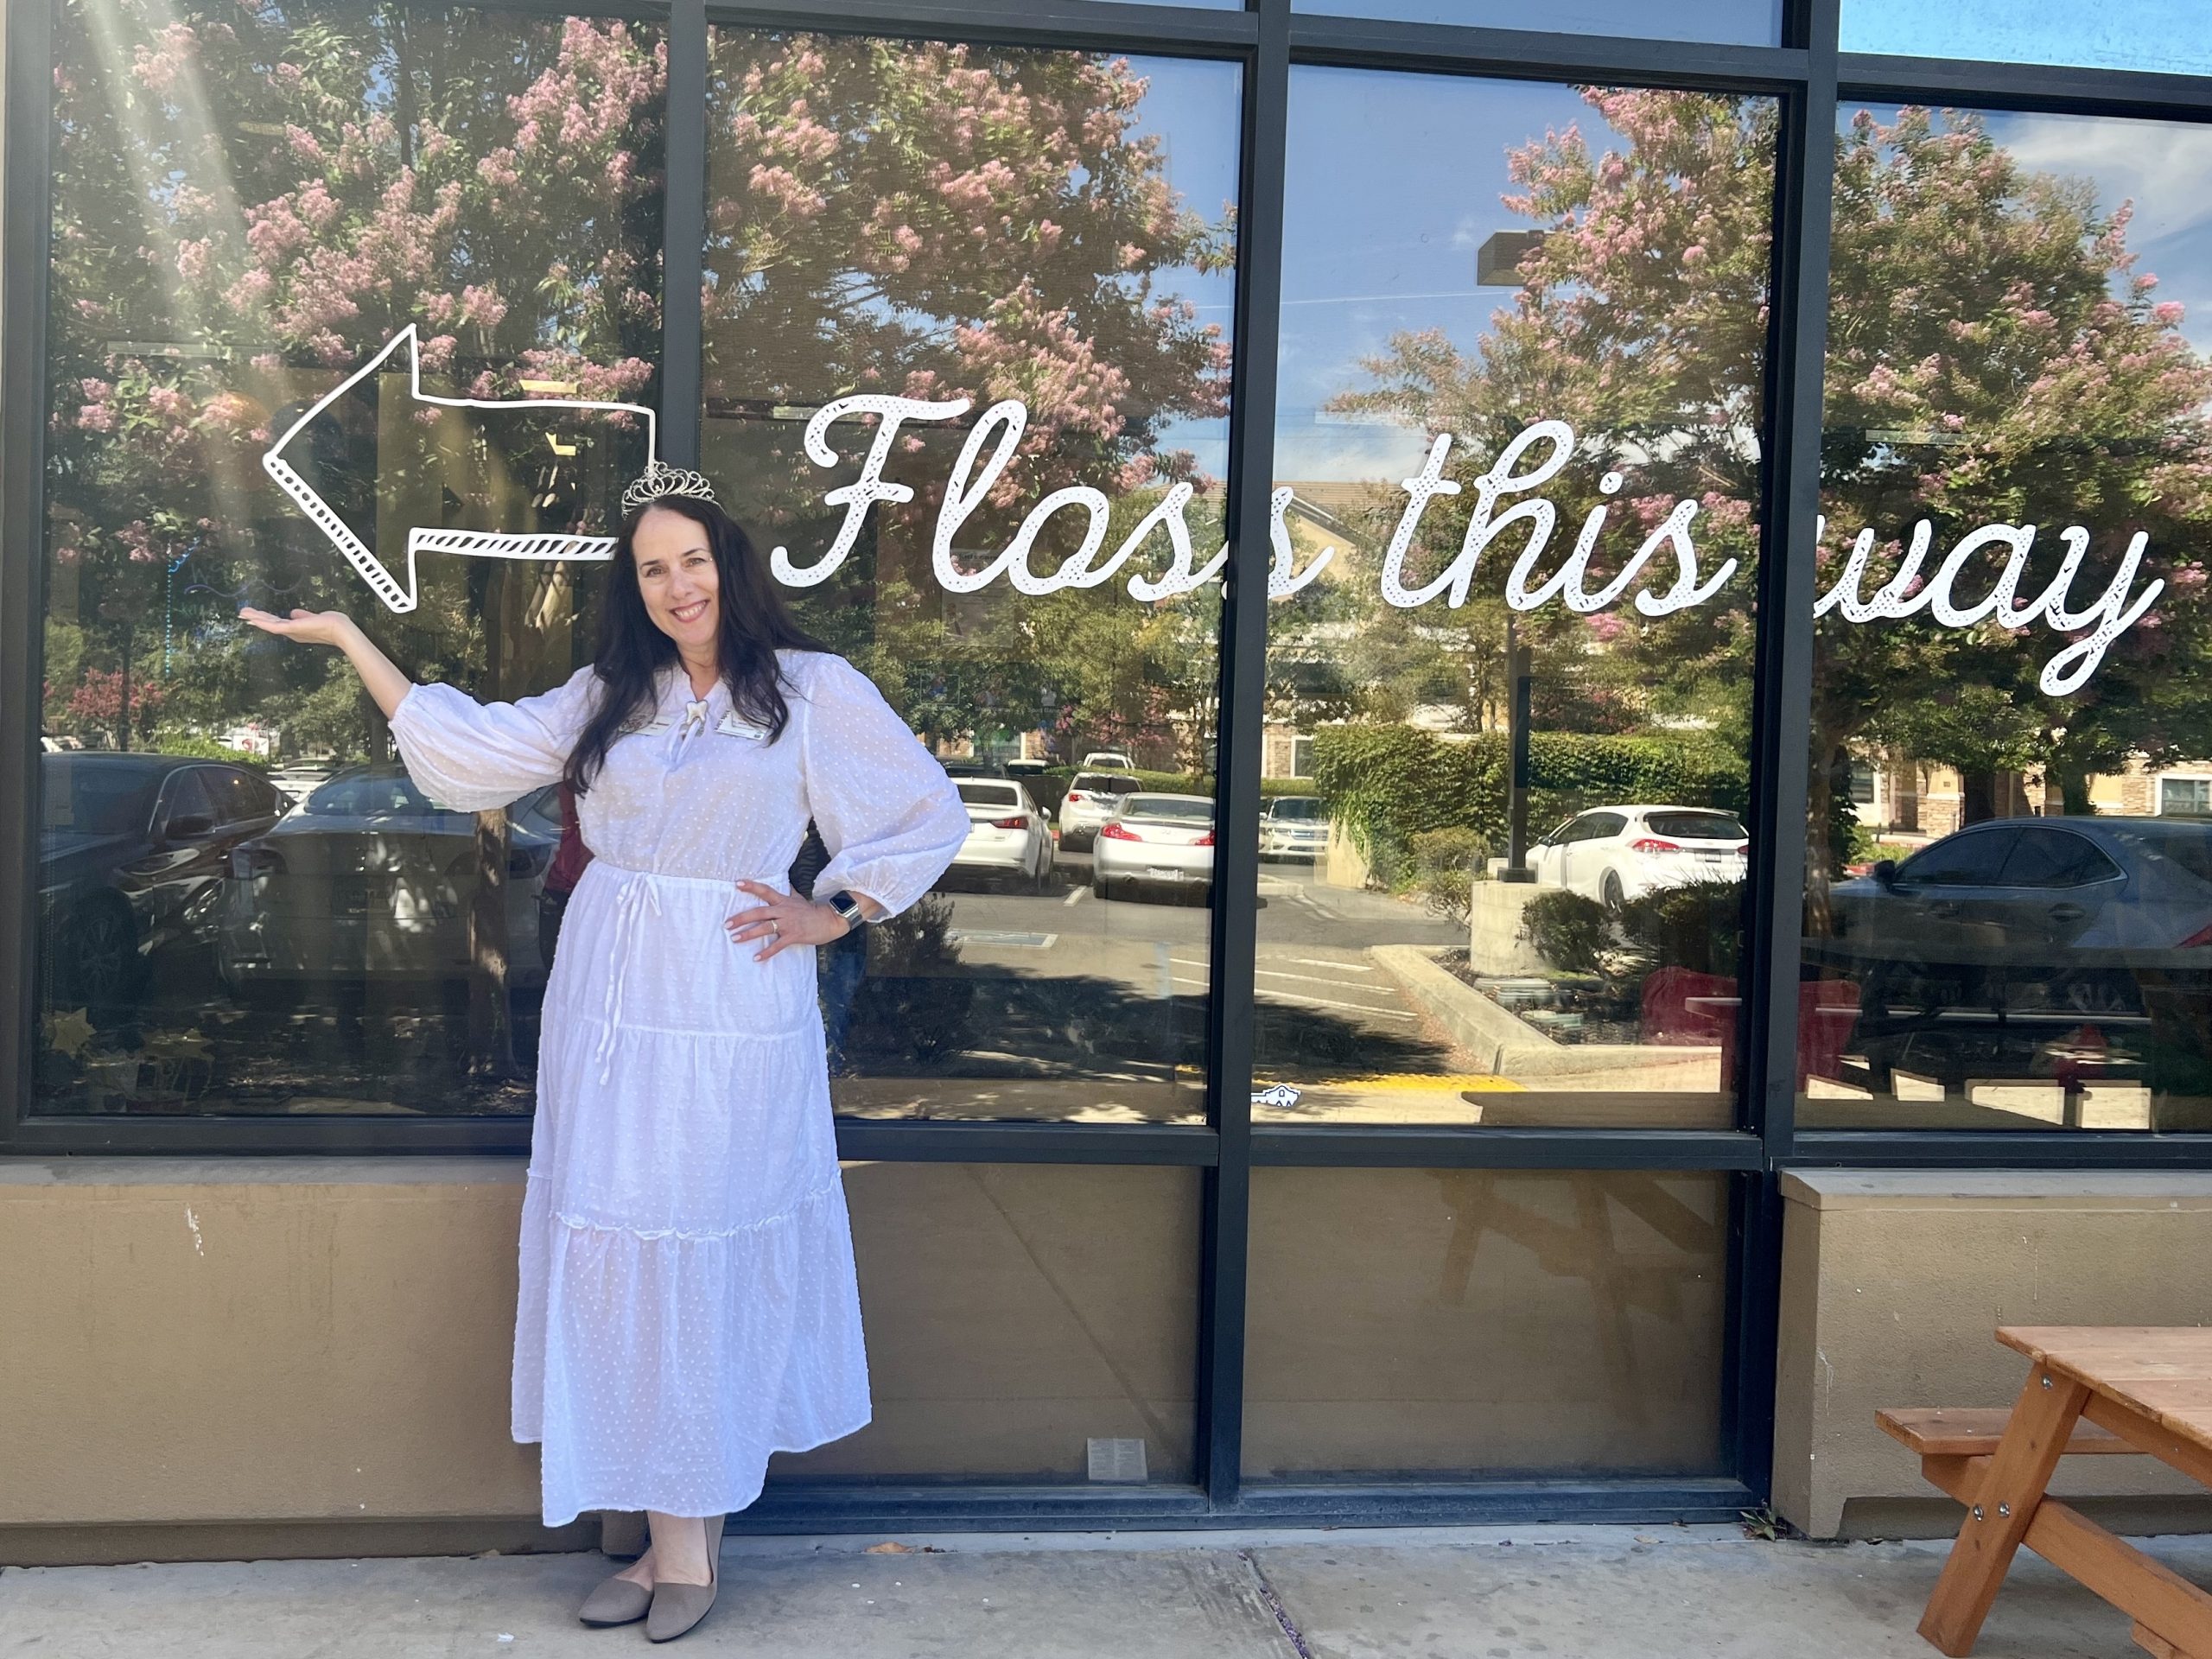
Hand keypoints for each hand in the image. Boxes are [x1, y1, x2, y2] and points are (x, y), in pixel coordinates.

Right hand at [239, 606, 358, 648]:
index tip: (256, 615)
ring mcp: (291, 631)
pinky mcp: (292, 628)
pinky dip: (262, 622)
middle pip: (270, 624)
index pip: (278, 623)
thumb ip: (303, 616)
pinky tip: (252, 618)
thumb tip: (293, 612)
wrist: (341, 630)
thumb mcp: (314, 618)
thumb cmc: (333, 624)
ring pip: (269, 624)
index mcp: (297, 630)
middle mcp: (292, 633)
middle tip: (243, 613)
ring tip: (242, 613)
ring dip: (255, 618)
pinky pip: (273, 625)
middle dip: (256, 618)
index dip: (266, 619)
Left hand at [725, 879, 848, 960]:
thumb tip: (785, 883)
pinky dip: (766, 952)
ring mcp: (788, 924)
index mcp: (783, 901)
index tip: (737, 883)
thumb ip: (789, 892)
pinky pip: (777, 945)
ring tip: (735, 938)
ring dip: (748, 934)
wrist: (830, 920)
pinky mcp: (794, 936)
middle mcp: (783, 911)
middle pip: (759, 912)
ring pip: (765, 928)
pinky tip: (756, 958)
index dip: (751, 886)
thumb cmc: (812, 910)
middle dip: (741, 918)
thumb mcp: (799, 898)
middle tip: (727, 924)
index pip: (765, 891)